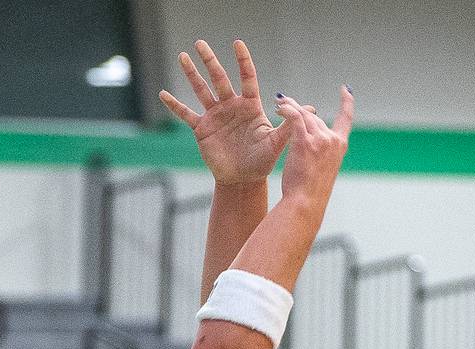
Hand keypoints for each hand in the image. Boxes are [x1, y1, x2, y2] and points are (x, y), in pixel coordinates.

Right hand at [160, 40, 292, 186]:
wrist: (244, 180)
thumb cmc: (262, 162)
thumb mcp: (276, 143)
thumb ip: (289, 125)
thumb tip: (311, 108)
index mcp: (249, 107)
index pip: (246, 78)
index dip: (242, 61)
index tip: (237, 43)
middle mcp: (231, 107)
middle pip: (219, 78)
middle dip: (210, 61)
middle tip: (201, 43)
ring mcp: (215, 116)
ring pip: (201, 91)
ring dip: (192, 74)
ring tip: (183, 56)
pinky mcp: (202, 129)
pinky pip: (186, 114)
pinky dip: (174, 105)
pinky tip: (163, 94)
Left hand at [273, 88, 353, 213]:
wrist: (306, 202)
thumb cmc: (310, 190)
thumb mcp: (322, 168)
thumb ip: (320, 151)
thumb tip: (309, 139)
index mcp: (340, 146)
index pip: (346, 119)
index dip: (346, 102)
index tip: (345, 89)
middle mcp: (332, 140)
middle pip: (315, 118)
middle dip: (299, 110)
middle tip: (284, 103)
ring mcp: (320, 140)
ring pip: (304, 115)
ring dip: (290, 107)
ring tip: (279, 104)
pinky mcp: (305, 141)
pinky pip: (295, 117)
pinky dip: (287, 110)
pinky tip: (279, 108)